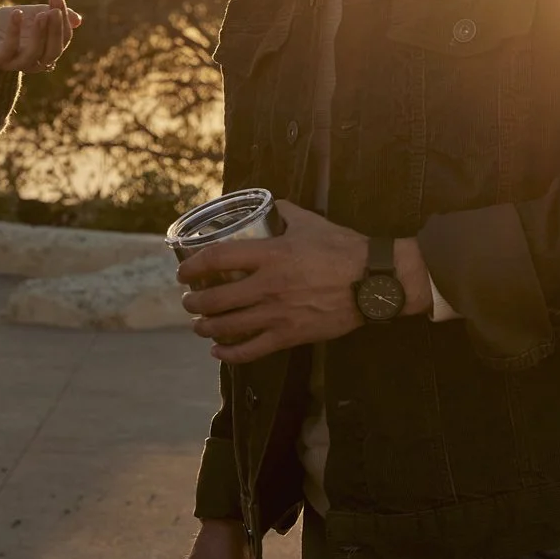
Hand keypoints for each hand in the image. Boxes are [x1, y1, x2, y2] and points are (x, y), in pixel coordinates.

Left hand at [0, 0, 81, 71]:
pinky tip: (17, 13)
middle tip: (54, 9)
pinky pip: (9, 49)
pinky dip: (14, 31)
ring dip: (41, 34)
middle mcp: (34, 61)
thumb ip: (52, 15)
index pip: (63, 38)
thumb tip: (78, 20)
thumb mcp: (31, 15)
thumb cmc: (5, 25)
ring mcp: (16, 63)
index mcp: (46, 50)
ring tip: (42, 13)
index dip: (64, 19)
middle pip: (54, 51)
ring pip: (35, 55)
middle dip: (56, 29)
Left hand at [176, 201, 427, 363]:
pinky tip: (218, 351)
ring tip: (197, 324)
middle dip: (193, 302)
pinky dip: (230, 354)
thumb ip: (284, 212)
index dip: (193, 266)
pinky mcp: (291, 336)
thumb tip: (268, 204)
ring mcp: (278, 314)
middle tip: (187, 301)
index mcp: (271, 255)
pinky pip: (252, 351)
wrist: (375, 282)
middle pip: (215, 298)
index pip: (217, 259)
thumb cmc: (344, 249)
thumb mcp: (310, 222)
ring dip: (205, 327)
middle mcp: (268, 286)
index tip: (183, 271)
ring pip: (228, 327)